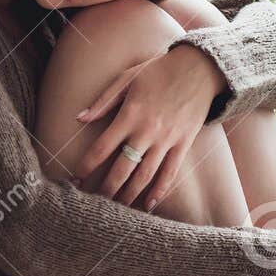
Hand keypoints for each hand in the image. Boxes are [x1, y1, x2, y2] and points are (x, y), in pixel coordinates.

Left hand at [71, 43, 228, 208]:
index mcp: (130, 114)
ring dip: (130, 194)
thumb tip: (80, 118)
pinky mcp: (184, 143)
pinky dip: (160, 190)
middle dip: (107, 188)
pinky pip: (170, 172)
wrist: (198, 68)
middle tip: (95, 202)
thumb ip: (104, 100)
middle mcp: (148, 131)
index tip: (76, 178)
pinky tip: (149, 204)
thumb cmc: (159, 70)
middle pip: (123, 167)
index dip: (87, 165)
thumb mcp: (127, 77)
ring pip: (145, 174)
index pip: (103, 147)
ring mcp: (167, 139)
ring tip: (118, 207)